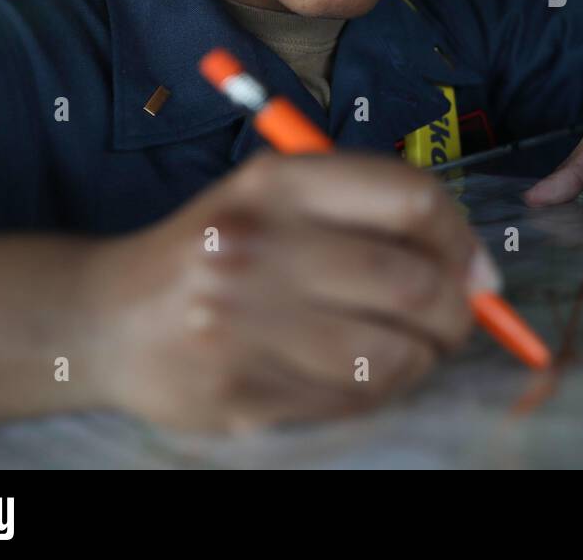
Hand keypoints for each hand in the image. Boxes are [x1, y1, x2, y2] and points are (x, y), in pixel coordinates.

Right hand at [85, 150, 499, 432]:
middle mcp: (258, 245)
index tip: (474, 269)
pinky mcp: (239, 392)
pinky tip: (366, 375)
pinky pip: (350, 402)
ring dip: (423, 359)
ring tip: (414, 351)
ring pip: (389, 355)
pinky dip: (380, 393)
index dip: (461, 238)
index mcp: (277, 181)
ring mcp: (244, 325)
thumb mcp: (280, 197)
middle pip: (411, 283)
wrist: (105, 317)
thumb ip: (372, 213)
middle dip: (456, 312)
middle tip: (456, 320)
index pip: (411, 198)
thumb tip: (477, 272)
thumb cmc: (219, 248)